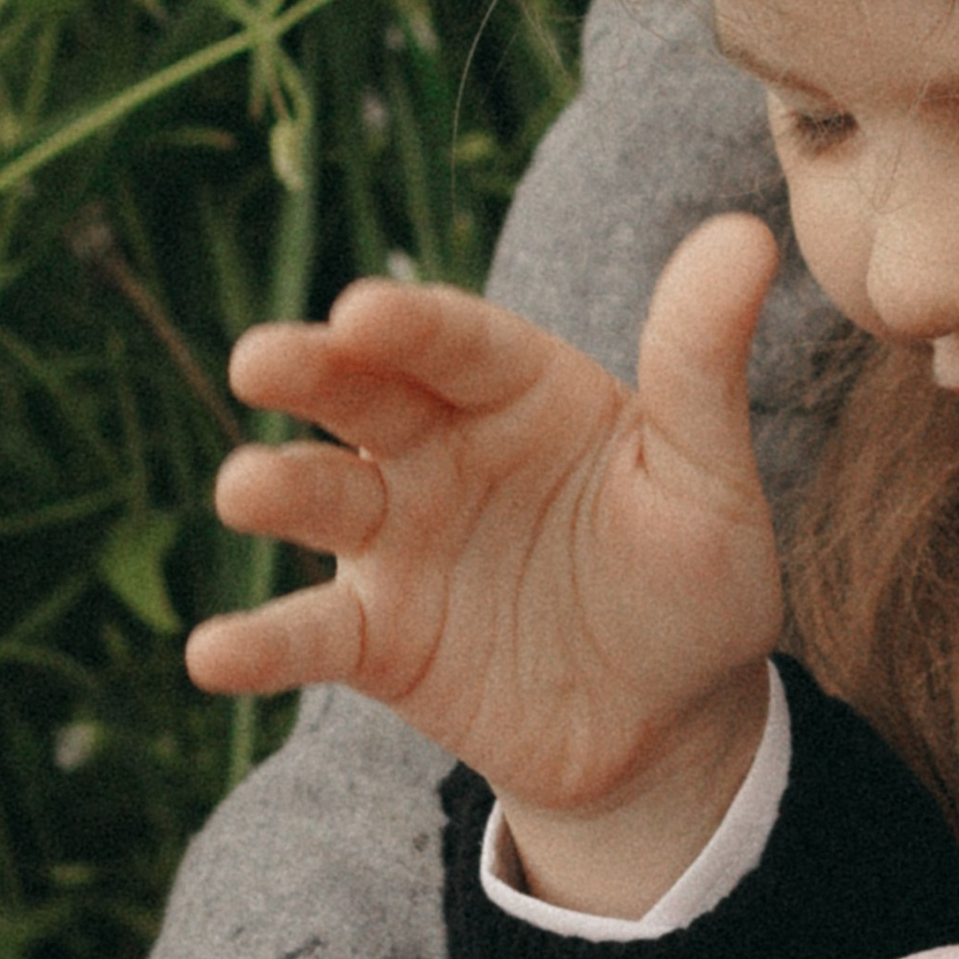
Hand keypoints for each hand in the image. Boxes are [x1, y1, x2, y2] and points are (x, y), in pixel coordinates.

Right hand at [187, 221, 784, 911]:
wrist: (674, 724)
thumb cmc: (695, 582)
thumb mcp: (710, 480)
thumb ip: (703, 367)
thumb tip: (746, 235)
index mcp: (518, 390)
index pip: (457, 342)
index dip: (410, 326)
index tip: (367, 311)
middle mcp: (439, 449)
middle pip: (361, 396)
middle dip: (307, 372)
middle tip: (262, 360)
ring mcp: (397, 541)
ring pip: (321, 498)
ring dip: (275, 489)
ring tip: (243, 491)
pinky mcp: (377, 640)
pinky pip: (310, 635)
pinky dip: (259, 643)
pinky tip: (213, 655)